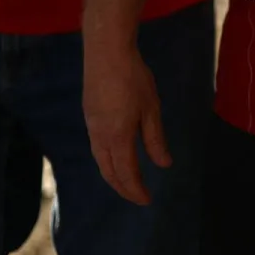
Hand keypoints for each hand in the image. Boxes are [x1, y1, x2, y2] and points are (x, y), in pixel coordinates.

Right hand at [84, 42, 170, 205]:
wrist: (106, 54)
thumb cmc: (133, 79)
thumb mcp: (151, 109)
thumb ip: (155, 139)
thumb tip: (164, 165)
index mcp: (117, 137)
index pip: (126, 173)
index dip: (136, 189)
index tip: (147, 200)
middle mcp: (100, 137)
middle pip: (109, 172)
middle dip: (123, 188)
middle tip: (138, 197)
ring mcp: (92, 127)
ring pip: (100, 161)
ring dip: (114, 176)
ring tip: (128, 182)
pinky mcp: (90, 117)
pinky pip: (97, 148)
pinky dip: (107, 161)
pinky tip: (117, 157)